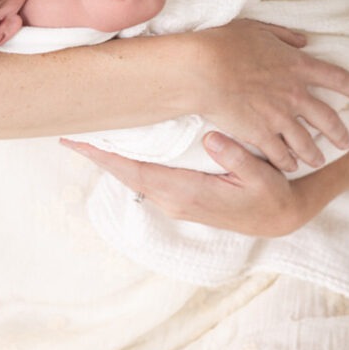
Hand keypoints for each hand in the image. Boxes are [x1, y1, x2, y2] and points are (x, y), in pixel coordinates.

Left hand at [61, 132, 305, 236]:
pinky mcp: (179, 196)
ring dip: (109, 158)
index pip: (136, 172)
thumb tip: (209, 139)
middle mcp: (173, 199)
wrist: (279, 218)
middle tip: (69, 131)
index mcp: (186, 192)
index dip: (106, 157)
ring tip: (87, 135)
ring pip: (132, 176)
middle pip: (125, 174)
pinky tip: (117, 148)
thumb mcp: (260, 177)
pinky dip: (125, 163)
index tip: (79, 142)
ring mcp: (174, 200)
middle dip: (97, 154)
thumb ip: (236, 158)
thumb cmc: (270, 196)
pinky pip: (143, 177)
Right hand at [194, 19, 348, 171]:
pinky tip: (289, 166)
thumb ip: (284, 35)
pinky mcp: (260, 135)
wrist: (203, 69)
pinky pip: (280, 154)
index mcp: (297, 65)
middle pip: (327, 118)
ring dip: (315, 153)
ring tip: (319, 160)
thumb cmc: (225, 43)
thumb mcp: (258, 28)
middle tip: (348, 142)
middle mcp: (295, 94)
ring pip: (307, 142)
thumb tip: (303, 41)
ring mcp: (279, 118)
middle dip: (340, 132)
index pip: (337, 78)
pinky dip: (287, 162)